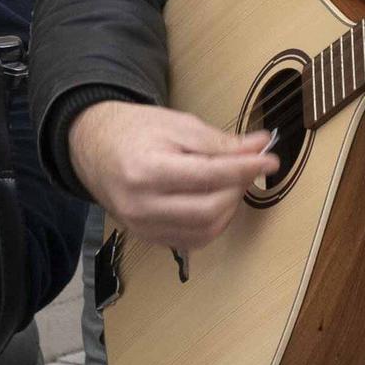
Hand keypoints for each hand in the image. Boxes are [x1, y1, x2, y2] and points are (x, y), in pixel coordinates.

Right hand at [69, 100, 273, 248]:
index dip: (244, 169)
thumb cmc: (135, 131)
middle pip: (209, 210)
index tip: (269, 160)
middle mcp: (141, 206)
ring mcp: (142, 227)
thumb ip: (218, 141)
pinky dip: (213, 224)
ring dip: (229, 208)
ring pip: (205, 231)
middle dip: (238, 189)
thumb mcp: (177, 124)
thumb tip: (259, 148)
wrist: (95, 148)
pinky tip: (216, 201)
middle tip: (249, 169)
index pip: (208, 176)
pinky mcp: (147, 238)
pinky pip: (192, 240)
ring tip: (231, 183)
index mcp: (146, 170)